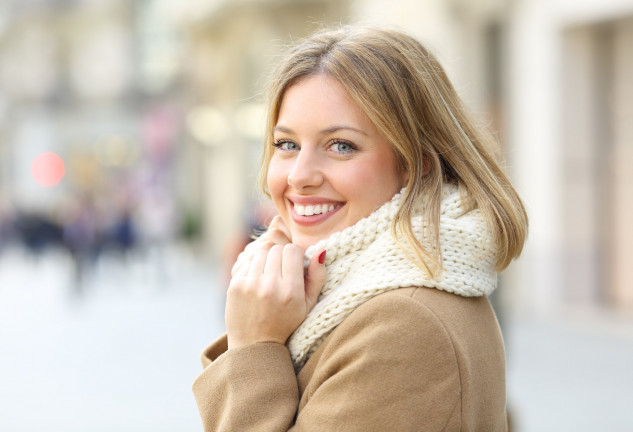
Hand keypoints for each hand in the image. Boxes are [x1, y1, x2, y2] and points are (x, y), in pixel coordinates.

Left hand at [225, 217, 326, 349]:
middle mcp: (270, 286)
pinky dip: (252, 269)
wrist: (254, 345)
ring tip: (268, 277)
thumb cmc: (285, 323)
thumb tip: (321, 250)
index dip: (295, 255)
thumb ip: (318, 277)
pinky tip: (256, 283)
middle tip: (281, 273)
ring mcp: (250, 285)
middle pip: (276, 250)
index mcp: (291, 291)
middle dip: (280, 258)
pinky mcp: (235, 286)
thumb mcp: (308, 305)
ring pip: (261, 253)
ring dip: (266, 261)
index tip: (294, 265)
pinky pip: (247, 263)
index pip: (292, 250)